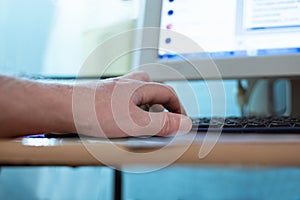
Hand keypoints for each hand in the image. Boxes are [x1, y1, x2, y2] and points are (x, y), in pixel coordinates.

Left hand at [72, 71, 191, 137]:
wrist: (62, 108)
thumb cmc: (94, 112)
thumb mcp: (135, 123)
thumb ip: (161, 124)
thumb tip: (183, 123)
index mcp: (139, 87)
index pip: (168, 93)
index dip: (178, 108)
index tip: (181, 121)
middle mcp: (127, 84)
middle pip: (152, 87)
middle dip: (160, 103)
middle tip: (161, 118)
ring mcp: (113, 89)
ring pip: (136, 93)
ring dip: (143, 106)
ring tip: (141, 123)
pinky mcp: (102, 97)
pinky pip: (121, 101)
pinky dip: (127, 110)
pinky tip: (120, 122)